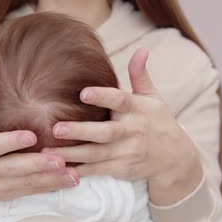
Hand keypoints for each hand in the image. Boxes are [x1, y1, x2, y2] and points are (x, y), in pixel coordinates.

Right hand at [0, 100, 78, 221]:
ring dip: (51, 179)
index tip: (32, 136)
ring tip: (74, 174)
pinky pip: (31, 191)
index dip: (11, 141)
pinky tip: (71, 181)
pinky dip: (51, 187)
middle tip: (61, 160)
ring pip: (26, 183)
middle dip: (38, 165)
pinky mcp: (8, 196)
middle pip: (14, 168)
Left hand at [42, 49, 202, 205]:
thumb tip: (141, 50)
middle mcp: (132, 131)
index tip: (83, 92)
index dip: (103, 97)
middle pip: (105, 132)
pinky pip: (97, 170)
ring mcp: (126, 152)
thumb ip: (140, 75)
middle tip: (56, 128)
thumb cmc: (157, 121)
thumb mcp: (153, 97)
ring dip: (72, 154)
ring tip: (47, 153)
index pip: (120, 101)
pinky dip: (79, 171)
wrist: (174, 158)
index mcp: (138, 109)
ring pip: (96, 154)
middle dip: (81, 131)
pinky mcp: (121, 169)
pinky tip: (58, 170)